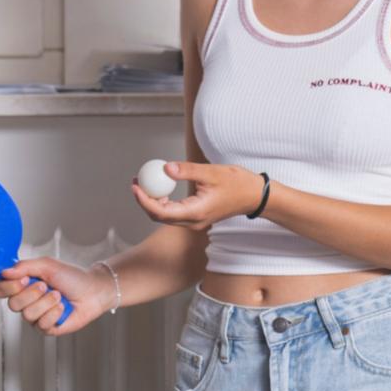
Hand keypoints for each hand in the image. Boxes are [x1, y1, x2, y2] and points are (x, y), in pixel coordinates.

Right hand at [0, 256, 114, 335]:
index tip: (25, 279)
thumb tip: (3, 272)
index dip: (9, 287)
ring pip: (28, 314)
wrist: (93, 291)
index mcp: (22, 285)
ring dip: (46, 303)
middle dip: (31, 294)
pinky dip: (54, 313)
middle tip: (46, 286)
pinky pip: (41, 324)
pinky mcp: (46, 328)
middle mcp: (25, 301)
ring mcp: (35, 316)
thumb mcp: (47, 265)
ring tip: (59, 296)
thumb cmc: (71, 277)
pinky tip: (62, 308)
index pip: (0, 289)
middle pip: (13, 304)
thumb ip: (23, 267)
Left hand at [131, 161, 264, 231]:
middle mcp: (193, 222)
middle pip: (159, 216)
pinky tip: (161, 188)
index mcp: (196, 212)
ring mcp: (195, 222)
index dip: (144, 200)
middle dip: (144, 200)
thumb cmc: (238, 184)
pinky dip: (164, 202)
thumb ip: (187, 171)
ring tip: (145, 183)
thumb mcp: (211, 172)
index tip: (135, 186)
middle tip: (136, 182)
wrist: (255, 196)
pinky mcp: (196, 218)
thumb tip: (165, 168)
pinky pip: (174, 213)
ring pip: (165, 216)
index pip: (161, 212)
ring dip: (152, 202)